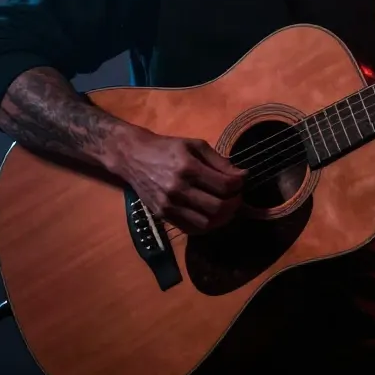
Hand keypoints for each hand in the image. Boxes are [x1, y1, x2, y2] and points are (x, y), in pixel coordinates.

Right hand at [113, 127, 245, 233]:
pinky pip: (191, 229)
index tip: (241, 181)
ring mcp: (169, 205)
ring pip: (206, 223)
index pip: (224, 185)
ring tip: (227, 208)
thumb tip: (241, 176)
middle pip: (218, 207)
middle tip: (237, 197)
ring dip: (223, 218)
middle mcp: (178, 189)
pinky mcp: (163, 215)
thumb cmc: (167, 148)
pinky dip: (206, 225)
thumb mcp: (195, 145)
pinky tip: (211, 215)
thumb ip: (219, 161)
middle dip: (235, 204)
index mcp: (188, 167)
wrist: (133, 157)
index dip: (239, 185)